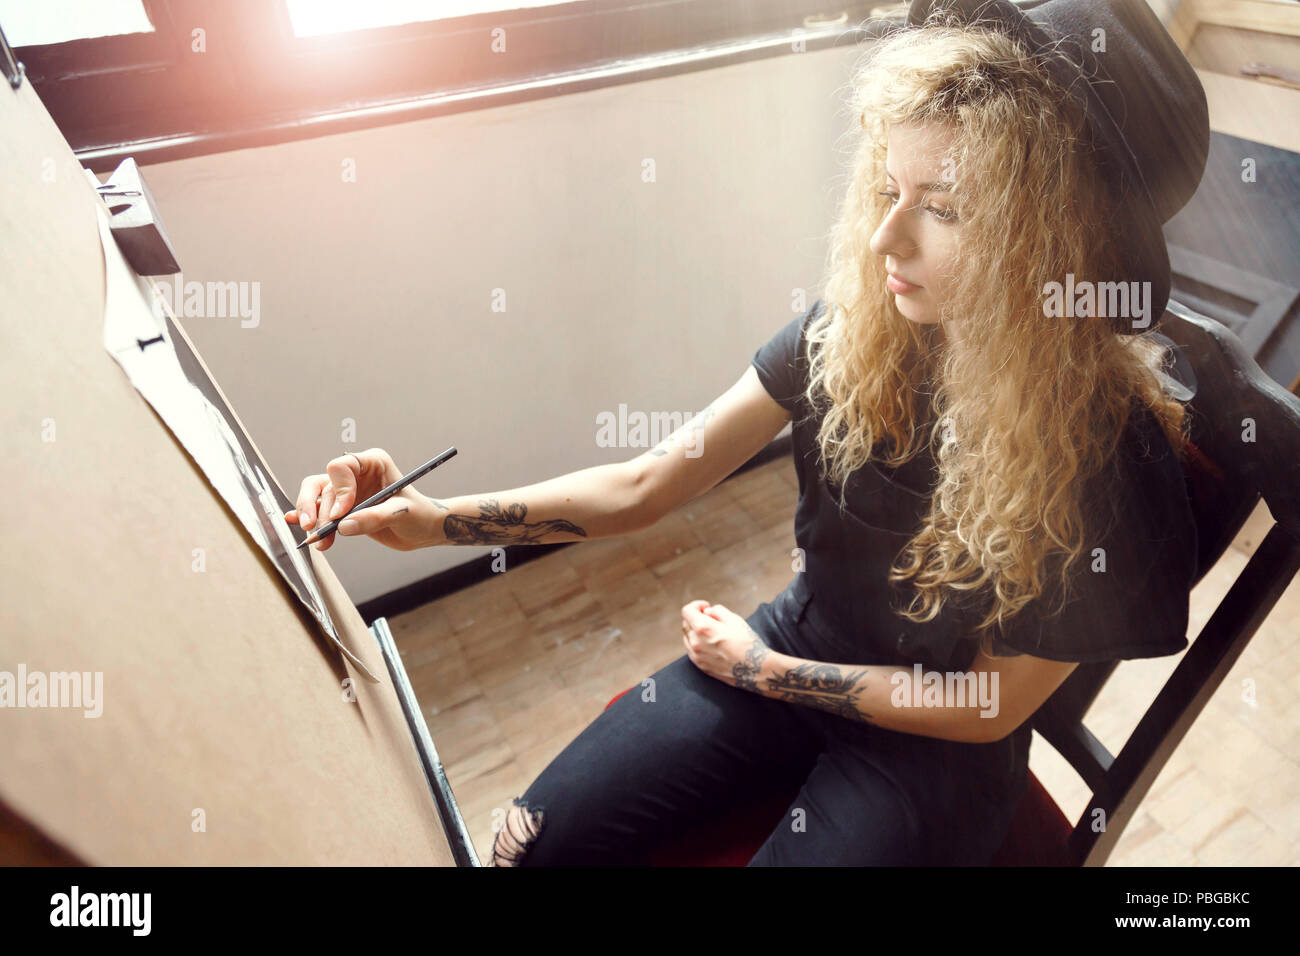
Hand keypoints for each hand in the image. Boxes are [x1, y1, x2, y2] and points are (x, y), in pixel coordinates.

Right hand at [283, 447, 433, 551]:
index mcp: (373, 462)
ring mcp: (347, 490)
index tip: (343, 513)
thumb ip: (374, 518)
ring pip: (315, 496)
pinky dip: (307, 517)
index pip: (342, 466)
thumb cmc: (419, 515)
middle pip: (323, 483)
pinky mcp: (342, 508)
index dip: (338, 489)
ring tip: (320, 542)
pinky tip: (297, 525)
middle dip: (317, 508)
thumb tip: (343, 526)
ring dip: (313, 518)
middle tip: (317, 529)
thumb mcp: (402, 514)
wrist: (423, 530)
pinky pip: (318, 509)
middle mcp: (356, 473)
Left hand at [681, 600, 773, 691]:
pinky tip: (712, 644)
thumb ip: (717, 611)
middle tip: (711, 619)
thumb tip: (706, 612)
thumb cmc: (747, 642)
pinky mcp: (700, 666)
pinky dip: (697, 643)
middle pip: (686, 623)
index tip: (706, 607)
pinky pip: (692, 650)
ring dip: (695, 631)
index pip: (687, 611)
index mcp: (703, 628)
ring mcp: (697, 656)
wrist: (755, 669)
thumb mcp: (735, 619)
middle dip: (696, 617)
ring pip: (687, 637)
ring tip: (713, 633)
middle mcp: (696, 643)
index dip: (696, 605)